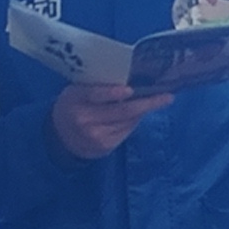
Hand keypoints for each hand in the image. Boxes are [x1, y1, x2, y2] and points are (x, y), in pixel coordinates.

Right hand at [49, 81, 173, 158]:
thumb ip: (96, 88)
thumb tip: (129, 82)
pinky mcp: (105, 146)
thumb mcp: (76, 92)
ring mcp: (96, 136)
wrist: (60, 137)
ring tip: (156, 100)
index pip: (94, 95)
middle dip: (147, 103)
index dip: (112, 93)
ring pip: (128, 121)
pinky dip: (134, 121)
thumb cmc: (72, 106)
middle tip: (167, 97)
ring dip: (143, 110)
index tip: (130, 90)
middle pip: (121, 111)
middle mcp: (85, 120)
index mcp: (74, 100)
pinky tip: (137, 114)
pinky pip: (127, 131)